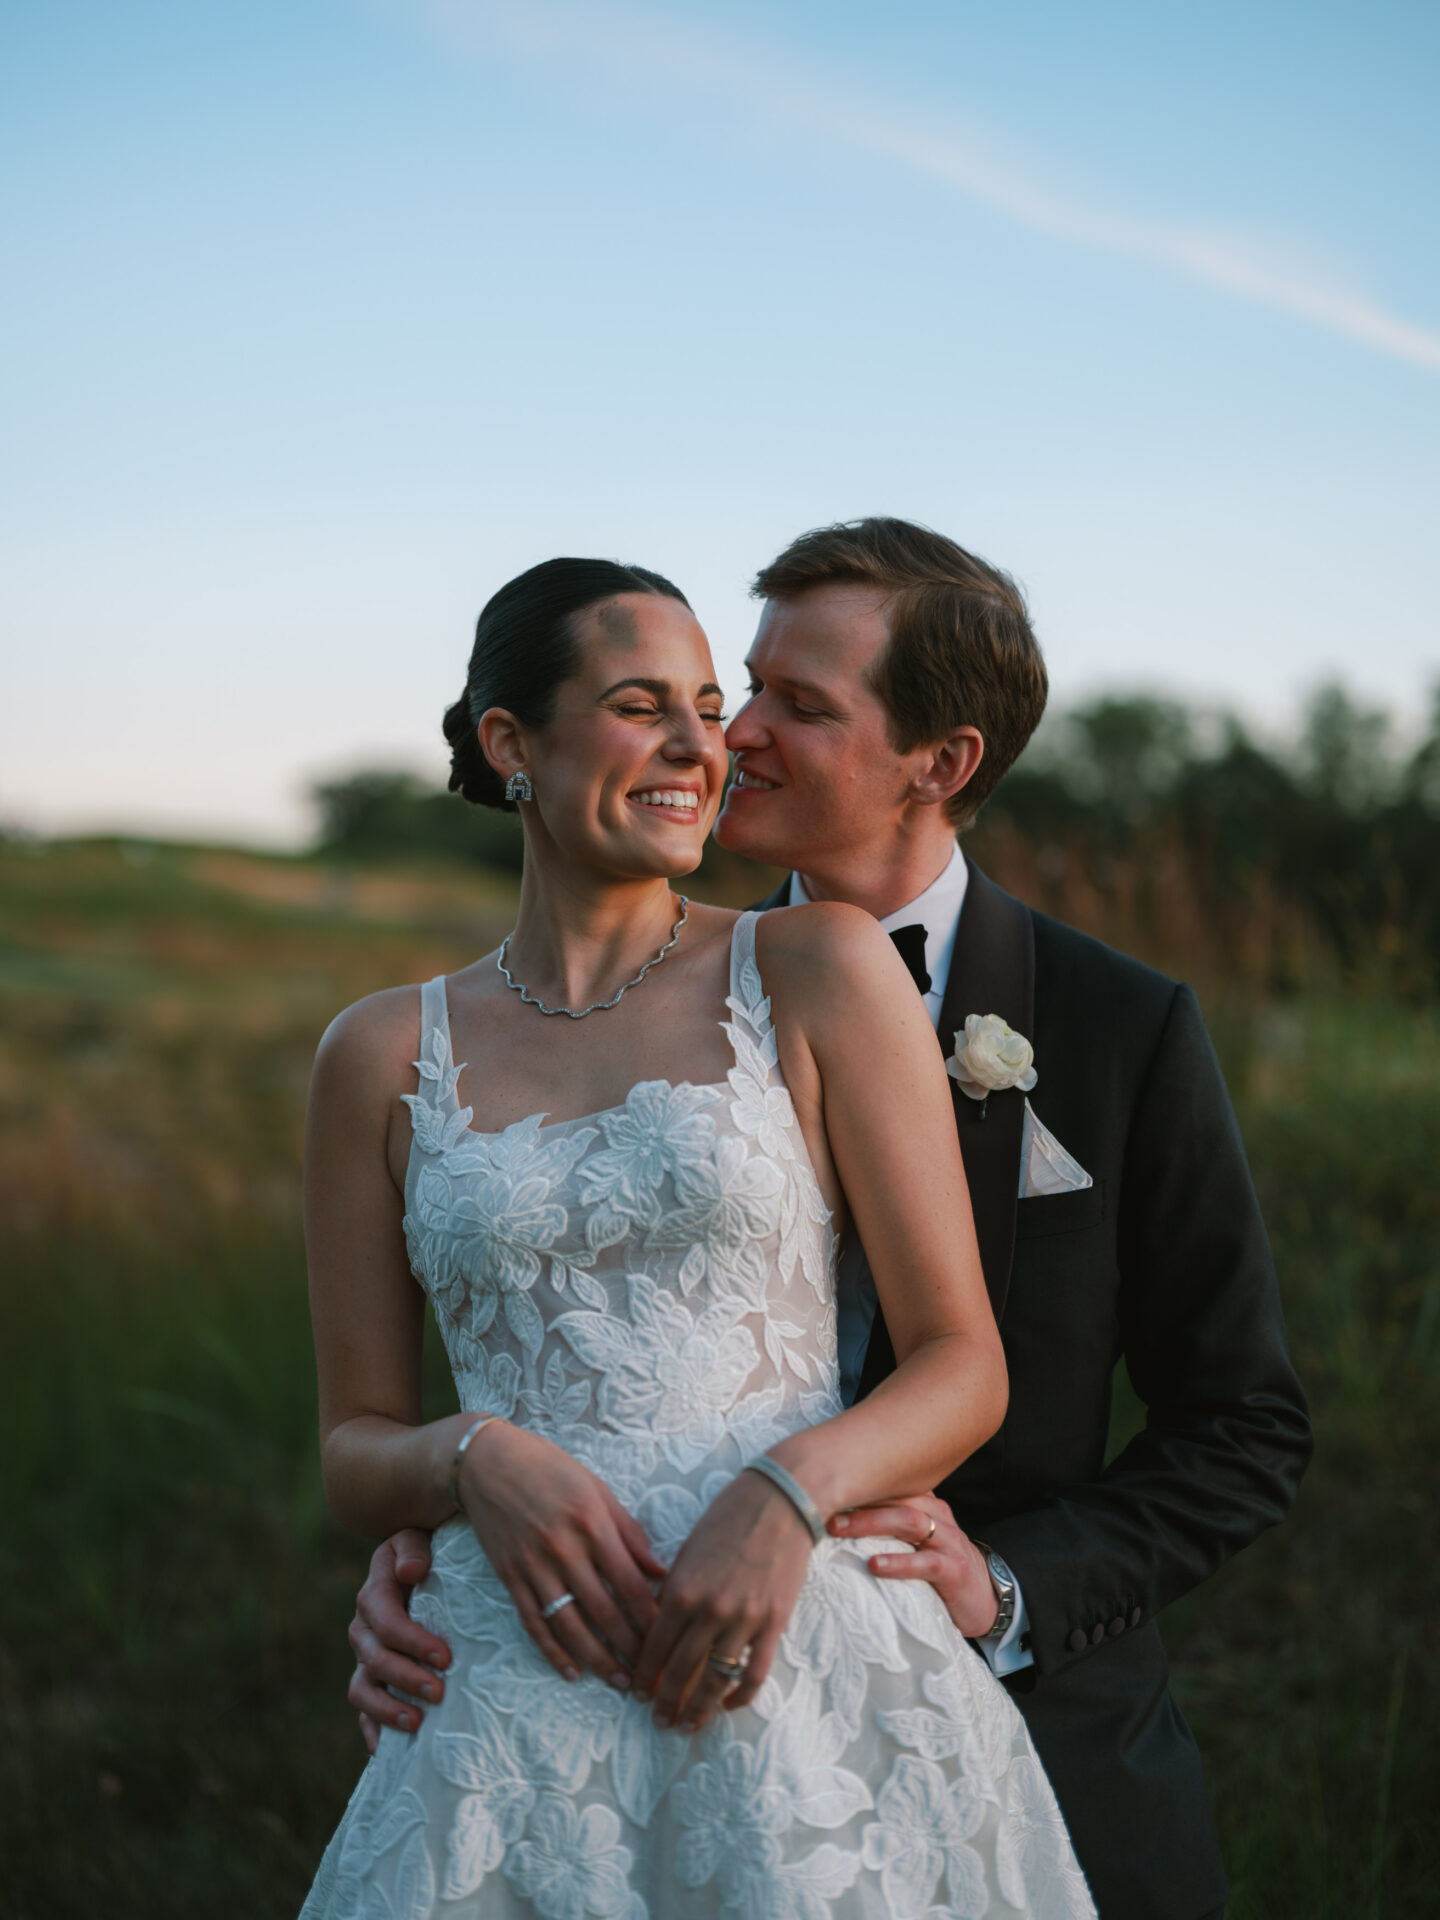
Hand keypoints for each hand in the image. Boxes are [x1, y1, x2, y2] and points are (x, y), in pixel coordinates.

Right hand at [349, 1529, 448, 1752]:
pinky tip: (386, 1751)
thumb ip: (413, 1550)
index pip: (386, 1621)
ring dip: (387, 1709)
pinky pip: (362, 1710)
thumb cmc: (428, 1550)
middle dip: (407, 1678)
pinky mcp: (371, 1678)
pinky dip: (372, 1730)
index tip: (446, 1656)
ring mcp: (365, 1657)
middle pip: (375, 1660)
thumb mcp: (418, 1536)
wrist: (422, 1563)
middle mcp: (364, 1628)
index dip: (412, 1641)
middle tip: (440, 1691)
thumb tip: (410, 1573)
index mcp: (374, 1594)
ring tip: (418, 1723)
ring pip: (362, 1689)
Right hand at [459, 1421, 666, 1690]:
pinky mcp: (510, 1577)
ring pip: (570, 1625)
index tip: (669, 1637)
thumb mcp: (597, 1489)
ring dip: (598, 1659)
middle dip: (631, 1647)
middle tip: (652, 1672)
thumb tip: (660, 1571)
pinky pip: (533, 1623)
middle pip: (604, 1611)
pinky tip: (571, 1673)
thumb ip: (630, 1532)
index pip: (630, 1582)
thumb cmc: (549, 1469)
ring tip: (620, 1681)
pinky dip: (552, 1652)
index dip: (652, 1616)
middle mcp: (564, 1548)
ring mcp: (534, 1566)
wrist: (486, 1463)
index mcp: (592, 1523)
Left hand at [632, 1469, 813, 1734]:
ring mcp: (744, 1620)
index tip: (637, 1692)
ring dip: (697, 1709)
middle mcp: (709, 1610)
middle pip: (680, 1670)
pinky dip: (739, 1697)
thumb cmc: (729, 1517)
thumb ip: (673, 1589)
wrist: (781, 1502)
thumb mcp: (688, 1549)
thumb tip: (657, 1625)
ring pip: (715, 1680)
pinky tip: (727, 1706)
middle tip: (658, 1720)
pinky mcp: (774, 1624)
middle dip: (665, 1701)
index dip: (644, 1675)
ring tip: (686, 1725)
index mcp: (682, 1589)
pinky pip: (754, 1673)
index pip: (654, 1646)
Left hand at [831, 1492, 999, 1638]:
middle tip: (821, 1506)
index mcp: (925, 1504)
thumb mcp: (916, 1539)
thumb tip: (835, 1515)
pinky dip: (899, 1563)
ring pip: (908, 1521)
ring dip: (870, 1523)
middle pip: (895, 1497)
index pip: (891, 1483)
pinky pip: (926, 1562)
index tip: (824, 1481)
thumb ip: (888, 1524)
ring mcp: (948, 1541)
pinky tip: (875, 1565)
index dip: (858, 1480)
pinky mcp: (954, 1570)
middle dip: (857, 1499)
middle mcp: (937, 1515)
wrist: (986, 1599)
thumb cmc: (939, 1566)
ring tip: (839, 1529)